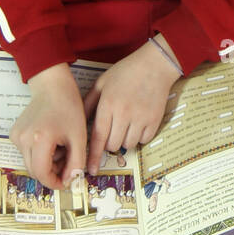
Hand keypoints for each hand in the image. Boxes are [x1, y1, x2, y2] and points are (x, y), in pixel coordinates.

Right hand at [10, 64, 87, 190]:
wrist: (53, 88)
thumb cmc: (68, 108)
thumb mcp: (79, 137)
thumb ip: (76, 163)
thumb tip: (70, 181)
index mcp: (40, 139)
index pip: (42, 173)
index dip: (54, 182)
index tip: (66, 183)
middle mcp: (23, 139)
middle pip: (35, 170)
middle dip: (52, 172)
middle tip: (68, 162)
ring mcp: (16, 136)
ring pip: (30, 163)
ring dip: (46, 163)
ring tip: (61, 148)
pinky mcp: (14, 134)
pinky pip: (27, 153)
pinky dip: (40, 153)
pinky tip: (51, 141)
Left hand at [83, 35, 179, 172]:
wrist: (155, 64)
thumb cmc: (126, 72)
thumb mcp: (102, 83)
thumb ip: (88, 103)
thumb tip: (78, 123)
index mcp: (108, 104)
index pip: (98, 137)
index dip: (93, 156)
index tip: (90, 170)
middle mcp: (124, 113)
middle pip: (113, 144)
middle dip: (110, 142)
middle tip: (113, 130)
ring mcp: (141, 117)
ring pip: (128, 144)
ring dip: (125, 140)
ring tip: (126, 125)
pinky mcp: (155, 120)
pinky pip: (144, 140)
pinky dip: (140, 137)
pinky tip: (139, 123)